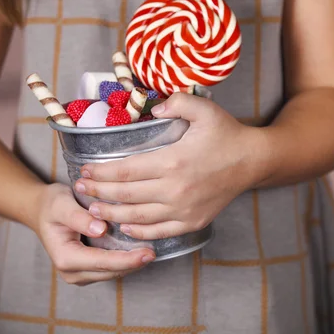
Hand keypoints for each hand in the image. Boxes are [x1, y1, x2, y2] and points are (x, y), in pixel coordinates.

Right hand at [32, 183, 155, 285]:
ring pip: (112, 273)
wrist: (41, 209)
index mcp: (65, 257)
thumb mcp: (60, 204)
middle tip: (155, 252)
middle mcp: (72, 271)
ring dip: (131, 263)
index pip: (102, 262)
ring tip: (151, 251)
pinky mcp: (87, 269)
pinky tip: (139, 249)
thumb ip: (78, 217)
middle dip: (133, 263)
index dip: (127, 259)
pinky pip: (110, 268)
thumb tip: (100, 230)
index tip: (148, 253)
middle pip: (110, 271)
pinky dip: (124, 260)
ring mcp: (79, 273)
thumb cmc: (52, 205)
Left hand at [74, 93, 262, 239]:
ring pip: (137, 217)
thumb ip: (176, 102)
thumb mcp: (203, 109)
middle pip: (125, 196)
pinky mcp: (193, 222)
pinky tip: (125, 226)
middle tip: (81, 190)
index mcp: (172, 161)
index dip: (101, 173)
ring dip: (112, 214)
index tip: (85, 171)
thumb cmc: (226, 134)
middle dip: (98, 193)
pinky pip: (160, 231)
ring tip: (94, 210)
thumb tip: (152, 108)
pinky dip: (139, 232)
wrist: (253, 161)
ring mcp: (184, 209)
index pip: (125, 171)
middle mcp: (174, 190)